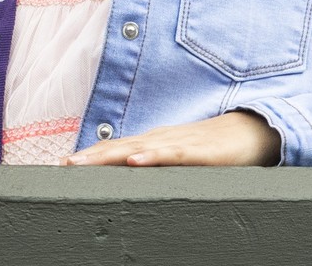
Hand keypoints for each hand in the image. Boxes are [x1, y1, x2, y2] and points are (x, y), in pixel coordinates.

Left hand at [62, 110, 280, 166]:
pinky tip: (134, 162)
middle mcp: (158, 140)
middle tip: (61, 166)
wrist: (250, 132)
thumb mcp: (178, 159)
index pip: (114, 148)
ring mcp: (176, 143)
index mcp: (152, 143)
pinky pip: (170, 154)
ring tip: (82, 164)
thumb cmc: (212, 149)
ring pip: (136, 149)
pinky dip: (151, 157)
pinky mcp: (197, 152)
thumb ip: (156, 166)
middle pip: (117, 147)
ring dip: (107, 156)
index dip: (89, 155)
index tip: (61, 166)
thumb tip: (130, 179)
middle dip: (88, 157)